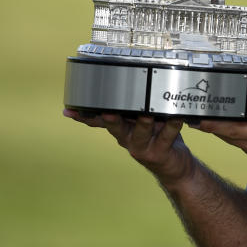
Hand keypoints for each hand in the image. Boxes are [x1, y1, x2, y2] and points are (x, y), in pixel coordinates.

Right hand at [63, 109, 192, 184]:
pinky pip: (166, 137)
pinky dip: (172, 126)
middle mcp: (128, 139)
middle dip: (110, 119)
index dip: (84, 116)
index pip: (99, 121)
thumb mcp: (141, 120)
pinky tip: (176, 117)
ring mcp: (142, 147)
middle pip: (115, 127)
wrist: (173, 166)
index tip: (69, 110)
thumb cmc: (158, 137)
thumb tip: (127, 80)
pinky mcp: (159, 153)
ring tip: (146, 114)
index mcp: (121, 128)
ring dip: (143, 123)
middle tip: (107, 111)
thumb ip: (134, 107)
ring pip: (140, 133)